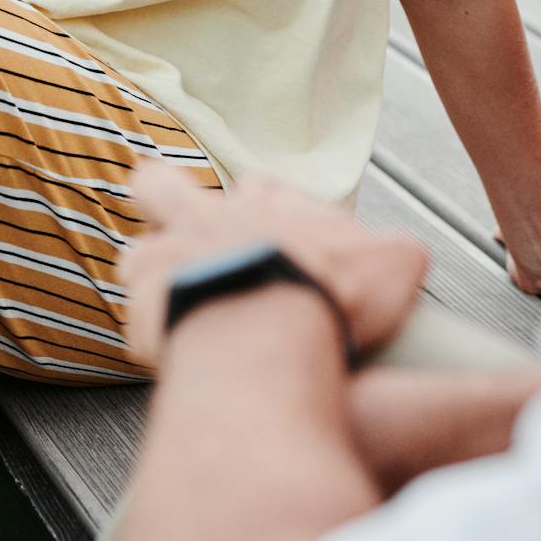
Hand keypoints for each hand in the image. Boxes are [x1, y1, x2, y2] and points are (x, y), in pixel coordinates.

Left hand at [121, 162, 428, 366]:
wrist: (268, 327)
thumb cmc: (330, 292)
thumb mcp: (394, 263)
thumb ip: (396, 254)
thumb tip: (404, 258)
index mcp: (264, 205)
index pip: (259, 185)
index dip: (261, 203)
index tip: (270, 225)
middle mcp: (206, 222)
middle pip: (159, 185)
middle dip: (158, 193)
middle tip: (174, 221)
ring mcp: (166, 263)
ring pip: (137, 254)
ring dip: (151, 277)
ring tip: (174, 307)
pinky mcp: (143, 312)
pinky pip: (136, 322)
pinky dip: (150, 336)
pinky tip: (173, 356)